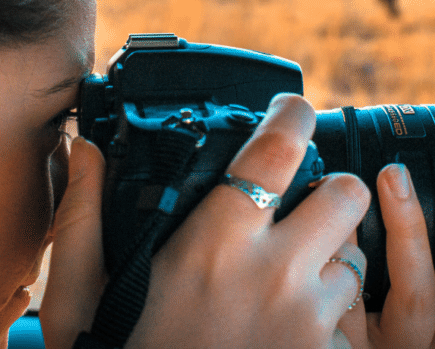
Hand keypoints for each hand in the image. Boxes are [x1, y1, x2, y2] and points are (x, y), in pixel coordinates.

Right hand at [40, 94, 370, 348]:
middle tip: (303, 206)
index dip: (294, 114)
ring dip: (329, 260)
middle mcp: (275, 274)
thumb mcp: (81, 298)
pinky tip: (285, 331)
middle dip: (332, 192)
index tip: (293, 108)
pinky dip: (328, 317)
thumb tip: (88, 151)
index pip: (278, 148)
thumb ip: (84, 218)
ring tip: (285, 283)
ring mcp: (310, 321)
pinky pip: (350, 320)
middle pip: (347, 194)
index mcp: (214, 243)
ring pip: (354, 260)